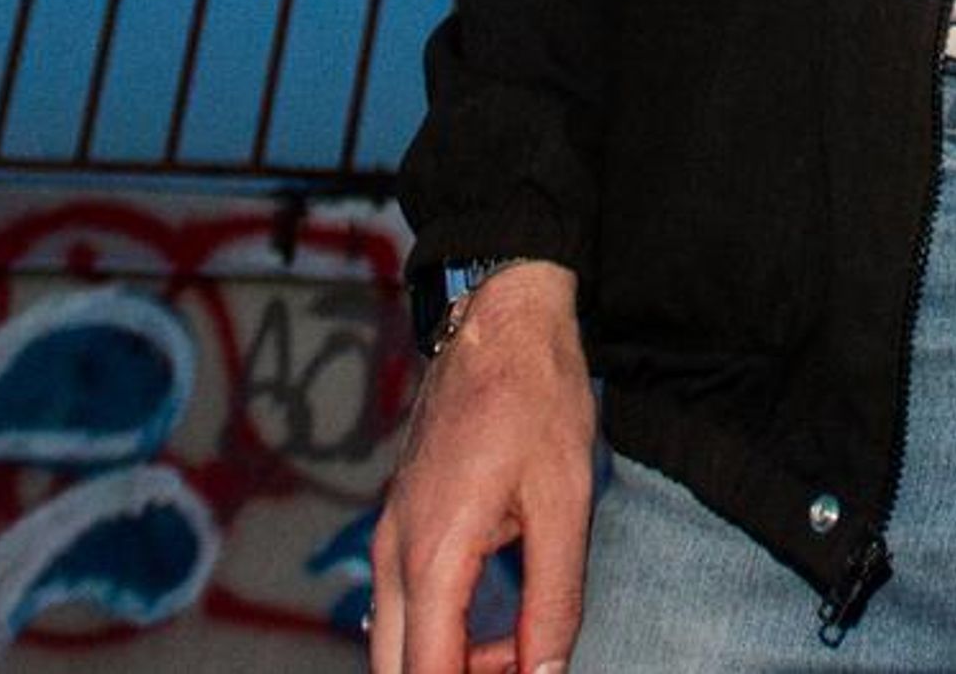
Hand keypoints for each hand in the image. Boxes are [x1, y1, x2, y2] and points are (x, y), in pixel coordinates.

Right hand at [369, 262, 599, 673]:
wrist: (502, 316)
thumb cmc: (536, 395)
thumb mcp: (564, 501)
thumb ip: (553, 600)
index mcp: (433, 554)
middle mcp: (395, 552)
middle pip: (398, 669)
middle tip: (519, 667)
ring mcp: (391, 534)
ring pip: (394, 640)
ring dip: (449, 659)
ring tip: (519, 644)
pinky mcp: (401, 521)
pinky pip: (403, 604)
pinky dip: (440, 628)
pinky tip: (495, 616)